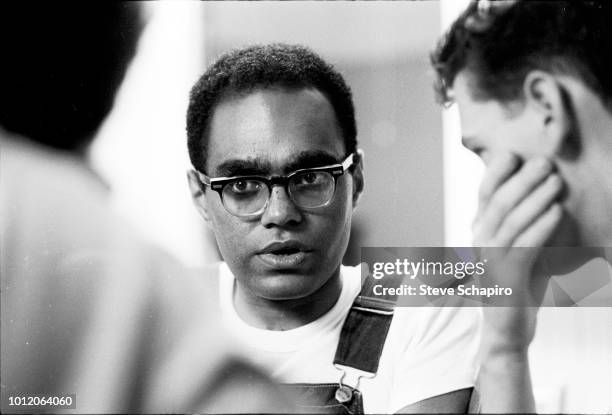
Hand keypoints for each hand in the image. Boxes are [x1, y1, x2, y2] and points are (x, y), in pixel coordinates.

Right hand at [474, 153, 563, 347]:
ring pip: (510, 221)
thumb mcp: (516, 249)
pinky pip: (524, 245)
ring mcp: (489, 258)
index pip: (483, 194)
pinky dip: (540, 227)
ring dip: (535, 199)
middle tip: (545, 163)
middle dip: (522, 179)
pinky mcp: (504, 275)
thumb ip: (522, 225)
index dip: (495, 172)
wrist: (506, 327)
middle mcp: (479, 241)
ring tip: (556, 183)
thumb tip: (546, 196)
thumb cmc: (516, 285)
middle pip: (498, 202)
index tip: (514, 153)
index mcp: (480, 231)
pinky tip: (556, 213)